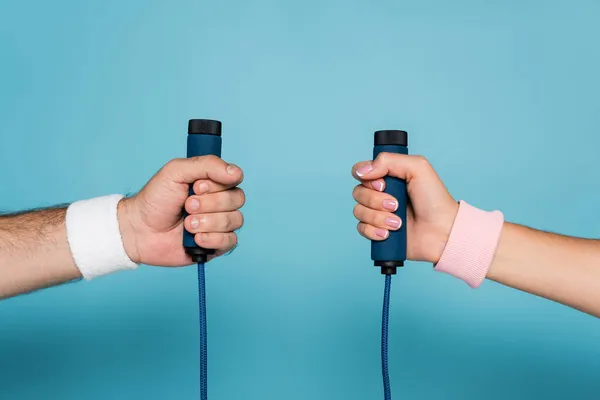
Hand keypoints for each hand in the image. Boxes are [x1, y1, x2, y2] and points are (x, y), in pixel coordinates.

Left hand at [117, 155, 244, 265]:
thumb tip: (236, 173)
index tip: (196, 187)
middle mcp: (220, 202)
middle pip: (237, 199)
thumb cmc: (156, 199)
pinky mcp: (216, 245)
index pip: (234, 179)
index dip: (217, 185)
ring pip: (234, 220)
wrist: (140, 230)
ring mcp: (219, 224)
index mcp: (213, 183)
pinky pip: (230, 241)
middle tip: (186, 206)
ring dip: (207, 222)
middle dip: (209, 204)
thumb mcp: (176, 171)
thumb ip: (207, 165)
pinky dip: (212, 239)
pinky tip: (195, 238)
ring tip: (186, 224)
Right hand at [351, 153, 457, 263]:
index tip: (383, 184)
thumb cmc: (434, 199)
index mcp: (387, 176)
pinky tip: (389, 233)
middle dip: (376, 200)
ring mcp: (378, 213)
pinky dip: (374, 231)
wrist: (442, 231)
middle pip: (357, 192)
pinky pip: (361, 229)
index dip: (366, 178)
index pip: (360, 171)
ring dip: (378, 217)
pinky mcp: (377, 231)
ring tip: (398, 222)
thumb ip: (388, 160)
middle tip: (396, 204)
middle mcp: (380, 193)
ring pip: (358, 212)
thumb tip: (361, 171)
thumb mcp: (417, 167)